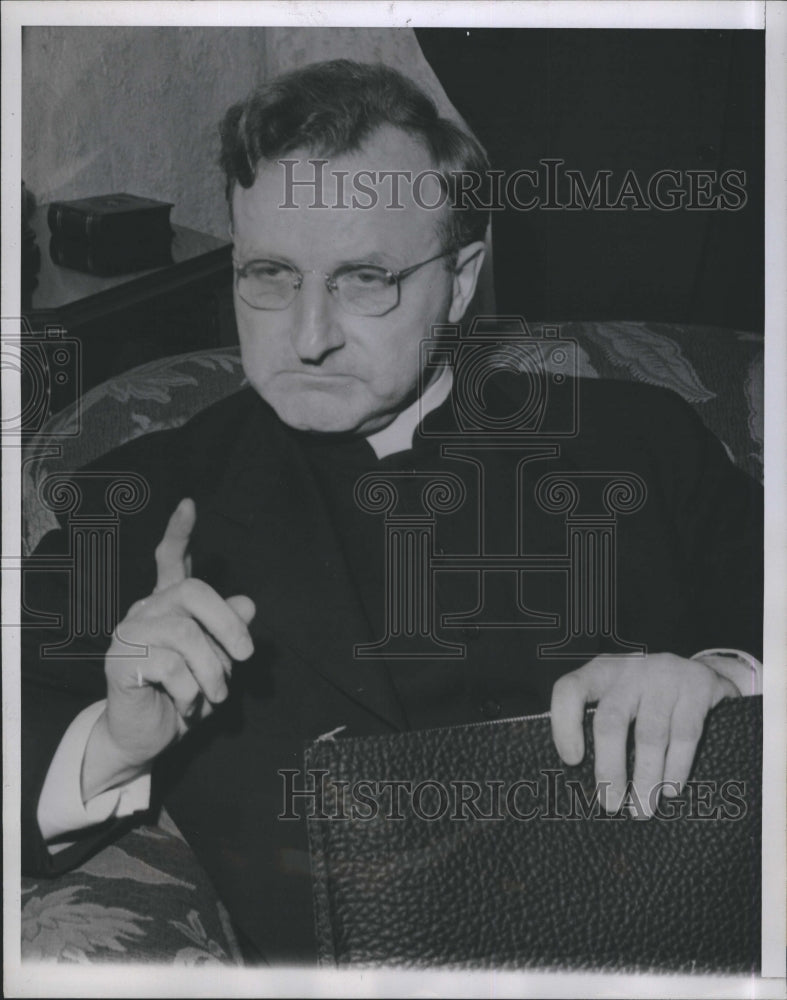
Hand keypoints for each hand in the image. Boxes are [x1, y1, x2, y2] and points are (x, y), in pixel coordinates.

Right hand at [83, 498, 254, 798]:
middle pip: (192, 592)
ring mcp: (129, 634)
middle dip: (227, 624)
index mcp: (168, 606)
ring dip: (212, 673)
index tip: (190, 504)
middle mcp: (145, 611)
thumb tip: (249, 603)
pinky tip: (187, 706)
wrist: (148, 737)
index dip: (180, 533)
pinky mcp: (119, 661)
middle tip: (246, 658)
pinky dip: (191, 693)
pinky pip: (171, 668)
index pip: (171, 561)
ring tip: (216, 697)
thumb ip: (227, 633)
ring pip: (186, 636)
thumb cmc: (183, 695)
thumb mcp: (215, 664)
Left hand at [550, 653, 738, 816]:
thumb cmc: (645, 694)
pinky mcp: (698, 686)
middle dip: (609, 768)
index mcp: (600, 671)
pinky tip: (670, 789)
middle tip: (610, 803)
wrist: (702, 669)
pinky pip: (685, 735)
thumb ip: (601, 723)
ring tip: (642, 809)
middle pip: (611, 721)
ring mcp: (665, 676)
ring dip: (646, 779)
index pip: (569, 690)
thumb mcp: (618, 694)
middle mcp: (629, 670)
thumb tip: (583, 781)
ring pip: (650, 735)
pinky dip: (676, 768)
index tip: (572, 761)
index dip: (565, 725)